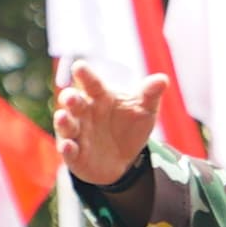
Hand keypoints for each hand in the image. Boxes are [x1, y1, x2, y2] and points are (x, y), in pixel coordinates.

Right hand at [53, 63, 170, 188]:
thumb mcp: (144, 110)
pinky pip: (68, 150)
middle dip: (70, 99)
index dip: (85, 75)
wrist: (125, 160)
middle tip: (71, 96)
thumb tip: (163, 79)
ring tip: (63, 117)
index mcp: (100, 97)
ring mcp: (77, 133)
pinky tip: (69, 146)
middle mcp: (84, 112)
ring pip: (66, 125)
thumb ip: (150, 94)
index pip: (92, 83)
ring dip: (63, 122)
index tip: (79, 66)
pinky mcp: (74, 154)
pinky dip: (67, 148)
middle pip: (73, 102)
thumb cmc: (130, 127)